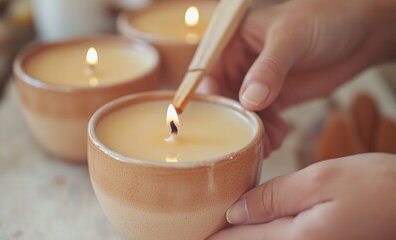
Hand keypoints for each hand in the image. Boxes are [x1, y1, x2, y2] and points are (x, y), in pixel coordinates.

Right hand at [198, 0, 395, 153]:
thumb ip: (269, 69)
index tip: (212, 122)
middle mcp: (240, 62)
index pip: (207, 71)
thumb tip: (249, 101)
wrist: (362, 33)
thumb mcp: (291, 38)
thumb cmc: (324, 18)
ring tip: (265, 145)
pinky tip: (277, 139)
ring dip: (252, 131)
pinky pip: (264, 118)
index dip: (207, 97)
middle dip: (233, 121)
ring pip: (244, 113)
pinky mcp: (276, 96)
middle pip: (224, 97)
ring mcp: (258, 81)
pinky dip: (269, 131)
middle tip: (243, 141)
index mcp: (233, 41)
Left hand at [208, 153, 395, 239]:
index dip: (213, 237)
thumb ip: (274, 197)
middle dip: (224, 237)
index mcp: (295, 239)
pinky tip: (254, 221)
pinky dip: (262, 231)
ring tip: (221, 224)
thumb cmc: (376, 187)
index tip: (190, 232)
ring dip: (243, 234)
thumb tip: (235, 211)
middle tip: (197, 227)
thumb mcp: (320, 181)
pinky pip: (281, 238)